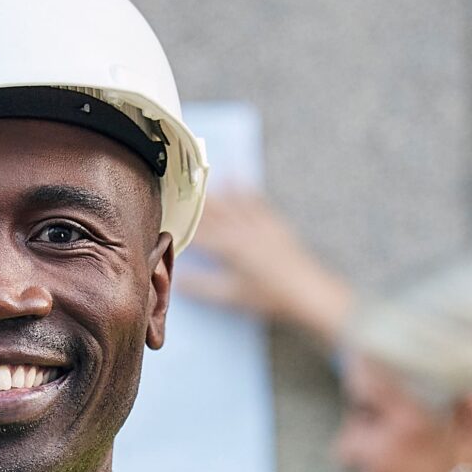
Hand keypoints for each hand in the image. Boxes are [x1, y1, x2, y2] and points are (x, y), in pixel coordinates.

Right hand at [175, 188, 357, 346]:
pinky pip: (256, 202)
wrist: (309, 292)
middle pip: (214, 211)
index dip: (179, 221)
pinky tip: (237, 179)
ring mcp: (259, 225)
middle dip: (194, 198)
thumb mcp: (231, 296)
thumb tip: (176, 280)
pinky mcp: (274, 225)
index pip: (198, 232)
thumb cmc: (269, 297)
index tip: (163, 209)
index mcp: (228, 248)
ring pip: (232, 202)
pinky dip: (244, 190)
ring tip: (200, 174)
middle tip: (176, 182)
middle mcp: (242, 231)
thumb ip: (202, 286)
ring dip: (215, 188)